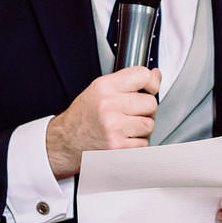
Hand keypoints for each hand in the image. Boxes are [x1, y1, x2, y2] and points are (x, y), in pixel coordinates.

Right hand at [45, 67, 161, 178]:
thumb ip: (128, 81)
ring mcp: (114, 127)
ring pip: (149, 125)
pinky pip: (144, 143)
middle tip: (131, 113)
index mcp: (104, 87)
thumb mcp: (100, 90)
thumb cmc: (83, 117)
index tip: (149, 88)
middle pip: (151, 103)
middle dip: (145, 110)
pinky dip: (136, 144)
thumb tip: (155, 74)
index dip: (151, 82)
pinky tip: (121, 139)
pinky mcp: (118, 147)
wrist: (66, 142)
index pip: (142, 76)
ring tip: (124, 127)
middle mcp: (108, 106)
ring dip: (141, 128)